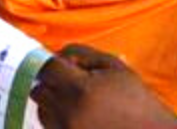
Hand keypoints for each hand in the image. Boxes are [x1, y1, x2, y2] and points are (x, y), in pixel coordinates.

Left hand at [32, 44, 176, 128]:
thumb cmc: (137, 101)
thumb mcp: (114, 67)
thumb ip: (81, 53)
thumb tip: (57, 54)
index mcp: (80, 89)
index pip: (46, 69)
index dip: (53, 64)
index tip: (62, 66)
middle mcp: (68, 113)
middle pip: (39, 90)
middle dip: (51, 83)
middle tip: (70, 84)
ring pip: (42, 111)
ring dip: (52, 103)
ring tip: (77, 103)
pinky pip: (51, 128)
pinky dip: (59, 120)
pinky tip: (79, 117)